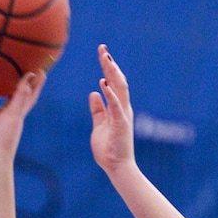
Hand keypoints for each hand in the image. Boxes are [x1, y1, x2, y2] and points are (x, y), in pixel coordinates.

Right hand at [0, 71, 45, 162]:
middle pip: (6, 98)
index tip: (39, 71)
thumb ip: (21, 95)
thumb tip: (31, 76)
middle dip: (8, 86)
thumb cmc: (5, 136)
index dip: (34, 85)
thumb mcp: (15, 113)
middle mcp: (1, 116)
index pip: (27, 96)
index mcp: (14, 113)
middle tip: (8, 68)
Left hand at [89, 45, 135, 176]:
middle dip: (110, 64)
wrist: (117, 168)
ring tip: (105, 59)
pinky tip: (104, 83)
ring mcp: (123, 115)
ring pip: (120, 89)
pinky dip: (111, 94)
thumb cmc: (109, 150)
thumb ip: (98, 109)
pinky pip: (116, 107)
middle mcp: (122, 108)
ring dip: (112, 73)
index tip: (102, 53)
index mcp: (117, 108)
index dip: (107, 68)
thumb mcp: (99, 125)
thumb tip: (94, 93)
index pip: (113, 83)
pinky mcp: (121, 124)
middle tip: (102, 48)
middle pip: (117, 81)